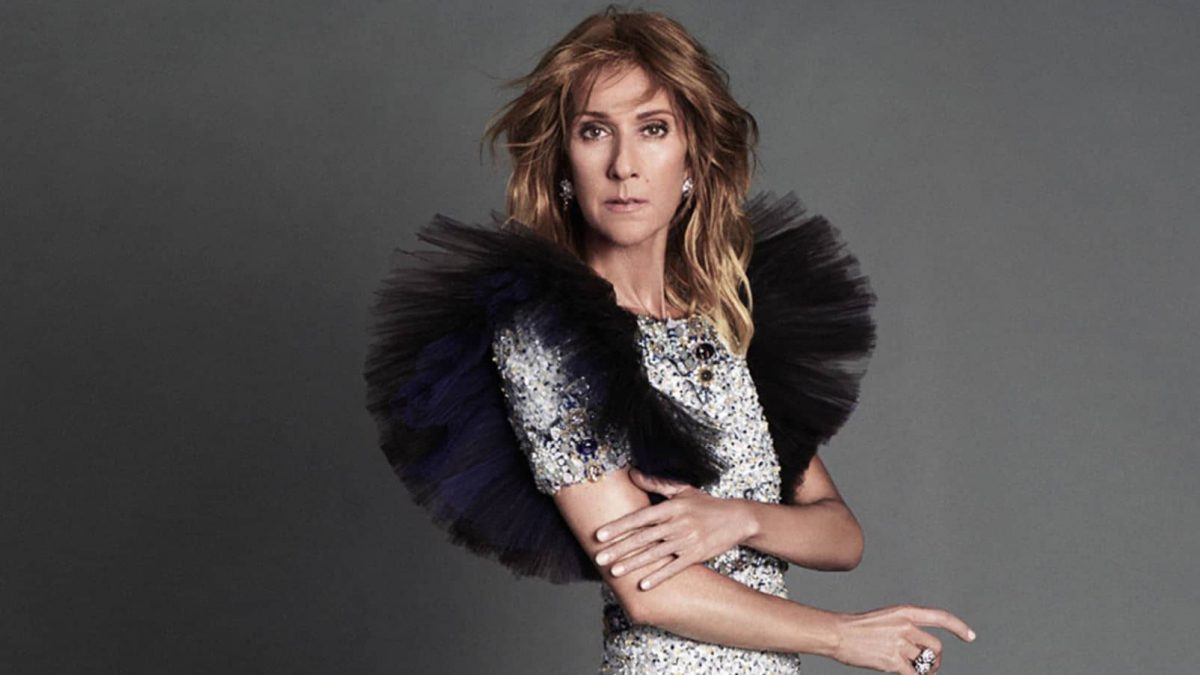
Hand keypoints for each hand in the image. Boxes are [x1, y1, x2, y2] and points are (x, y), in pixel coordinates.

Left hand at [592, 467, 752, 589]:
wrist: (737, 519)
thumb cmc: (706, 504)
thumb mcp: (683, 490)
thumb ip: (655, 483)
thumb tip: (632, 472)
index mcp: (672, 507)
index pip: (640, 518)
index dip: (619, 527)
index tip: (600, 534)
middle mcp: (677, 524)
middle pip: (643, 538)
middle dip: (619, 549)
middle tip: (598, 558)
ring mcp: (687, 541)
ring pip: (655, 554)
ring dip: (633, 564)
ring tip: (614, 572)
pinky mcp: (696, 555)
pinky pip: (674, 568)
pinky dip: (658, 577)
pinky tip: (643, 585)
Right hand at [830, 604, 975, 673]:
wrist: (838, 634)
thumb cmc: (858, 628)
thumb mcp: (886, 619)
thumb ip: (905, 628)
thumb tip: (921, 649)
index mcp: (905, 612)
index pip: (940, 617)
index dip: (959, 627)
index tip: (970, 636)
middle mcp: (906, 626)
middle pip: (936, 646)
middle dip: (935, 659)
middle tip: (927, 666)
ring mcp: (900, 644)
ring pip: (925, 662)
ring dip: (923, 670)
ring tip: (913, 671)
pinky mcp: (893, 661)